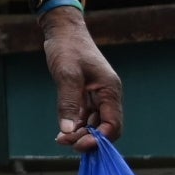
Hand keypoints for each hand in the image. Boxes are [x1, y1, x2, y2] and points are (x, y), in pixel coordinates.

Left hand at [42, 12, 122, 150]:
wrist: (63, 31)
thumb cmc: (67, 48)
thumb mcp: (67, 74)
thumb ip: (69, 102)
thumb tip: (68, 130)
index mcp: (110, 90)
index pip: (113, 125)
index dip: (99, 139)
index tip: (78, 144)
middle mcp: (108, 95)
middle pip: (105, 127)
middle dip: (88, 138)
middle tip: (65, 141)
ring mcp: (98, 95)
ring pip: (95, 124)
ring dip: (81, 134)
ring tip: (61, 138)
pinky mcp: (87, 95)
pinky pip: (86, 117)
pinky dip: (77, 126)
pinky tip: (63, 132)